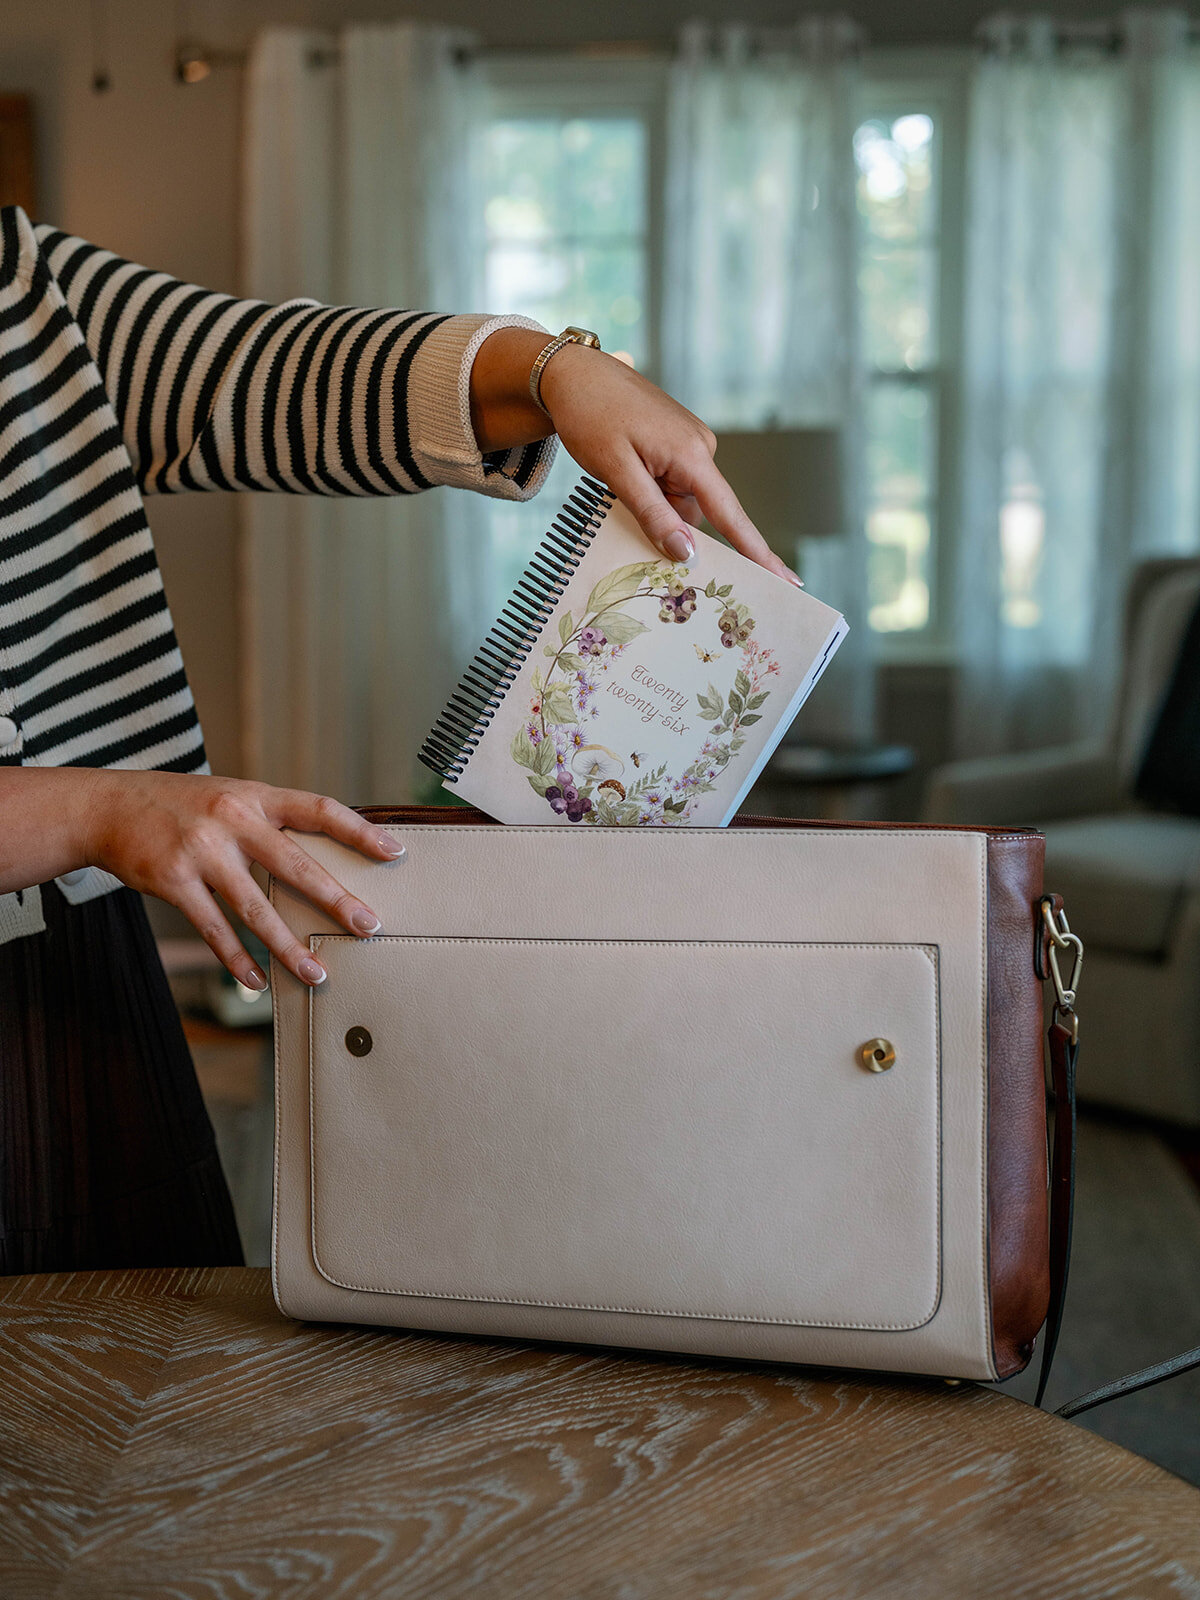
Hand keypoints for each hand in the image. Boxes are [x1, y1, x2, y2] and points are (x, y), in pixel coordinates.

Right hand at [82, 770, 401, 988]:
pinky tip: (257, 982)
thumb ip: (271, 820)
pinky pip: (213, 928)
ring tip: (317, 974)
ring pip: (254, 907)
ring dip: (288, 946)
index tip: (395, 852)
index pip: (318, 809)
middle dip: (335, 899)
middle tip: (369, 926)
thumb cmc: (182, 805)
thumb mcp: (231, 795)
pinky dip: (236, 959)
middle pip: (294, 864)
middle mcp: (232, 819)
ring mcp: (201, 850)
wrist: (108, 806)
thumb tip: (323, 856)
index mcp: (255, 796)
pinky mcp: (172, 880)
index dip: (359, 830)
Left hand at [468, 328, 800, 583]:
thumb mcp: (616, 471)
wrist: (575, 372)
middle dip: (666, 520)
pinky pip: (672, 483)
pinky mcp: (677, 442)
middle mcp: (700, 448)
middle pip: (697, 511)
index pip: (730, 514)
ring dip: (653, 503)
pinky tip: (626, 469)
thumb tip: (687, 552)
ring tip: (615, 474)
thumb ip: (653, 514)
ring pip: (680, 500)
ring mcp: (690, 444)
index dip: (757, 552)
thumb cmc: (591, 416)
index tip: (786, 579)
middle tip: (623, 498)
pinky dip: (651, 489)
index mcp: (691, 454)